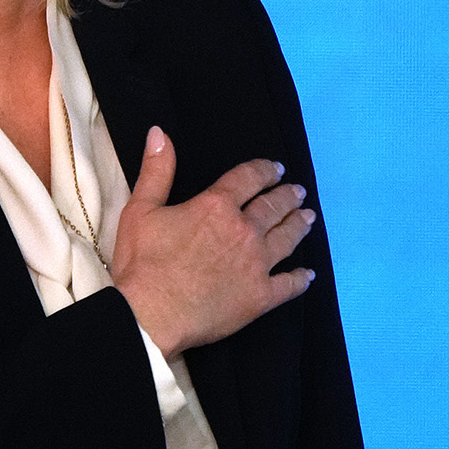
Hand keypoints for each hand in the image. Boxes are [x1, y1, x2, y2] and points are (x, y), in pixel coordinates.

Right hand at [111, 126, 316, 359]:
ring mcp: (257, 265)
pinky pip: (289, 284)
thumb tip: (159, 132)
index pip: (248, 179)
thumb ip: (156, 170)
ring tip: (308, 217)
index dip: (264, 170)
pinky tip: (308, 273)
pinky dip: (301, 278)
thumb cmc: (143, 263)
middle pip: (274, 207)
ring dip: (299, 225)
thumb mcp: (140, 210)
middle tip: (298, 191)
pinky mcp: (260, 297)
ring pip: (287, 239)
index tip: (276, 168)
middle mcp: (244, 231)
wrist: (151, 315)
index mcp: (216, 206)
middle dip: (287, 196)